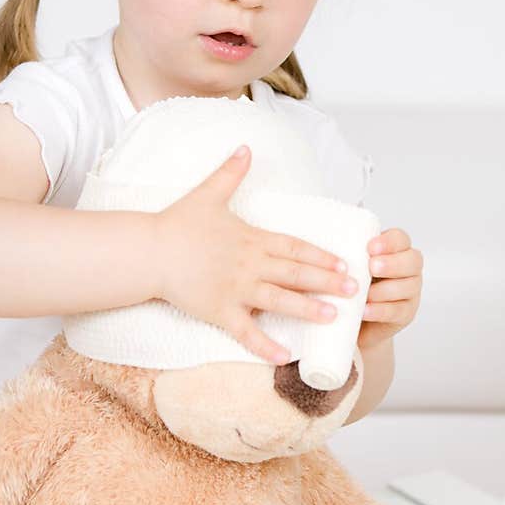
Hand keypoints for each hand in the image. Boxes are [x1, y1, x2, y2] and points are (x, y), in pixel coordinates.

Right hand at [154, 145, 360, 365]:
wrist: (149, 251)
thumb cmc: (177, 224)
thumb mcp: (208, 193)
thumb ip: (231, 173)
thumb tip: (246, 147)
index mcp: (252, 239)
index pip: (295, 247)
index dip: (321, 256)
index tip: (345, 263)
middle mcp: (250, 265)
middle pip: (296, 273)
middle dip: (327, 282)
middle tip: (355, 290)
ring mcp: (236, 289)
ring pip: (279, 301)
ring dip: (308, 309)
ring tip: (333, 317)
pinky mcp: (219, 311)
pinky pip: (247, 333)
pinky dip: (266, 346)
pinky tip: (286, 357)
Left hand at [357, 227, 423, 352]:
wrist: (351, 316)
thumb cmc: (350, 282)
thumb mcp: (348, 264)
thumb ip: (348, 253)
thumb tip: (330, 240)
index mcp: (396, 249)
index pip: (400, 239)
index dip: (389, 242)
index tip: (370, 248)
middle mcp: (409, 267)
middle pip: (413, 260)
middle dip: (392, 264)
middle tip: (372, 267)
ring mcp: (411, 291)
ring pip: (408, 287)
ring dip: (384, 290)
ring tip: (365, 293)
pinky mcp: (406, 313)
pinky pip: (397, 311)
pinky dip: (380, 310)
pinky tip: (364, 310)